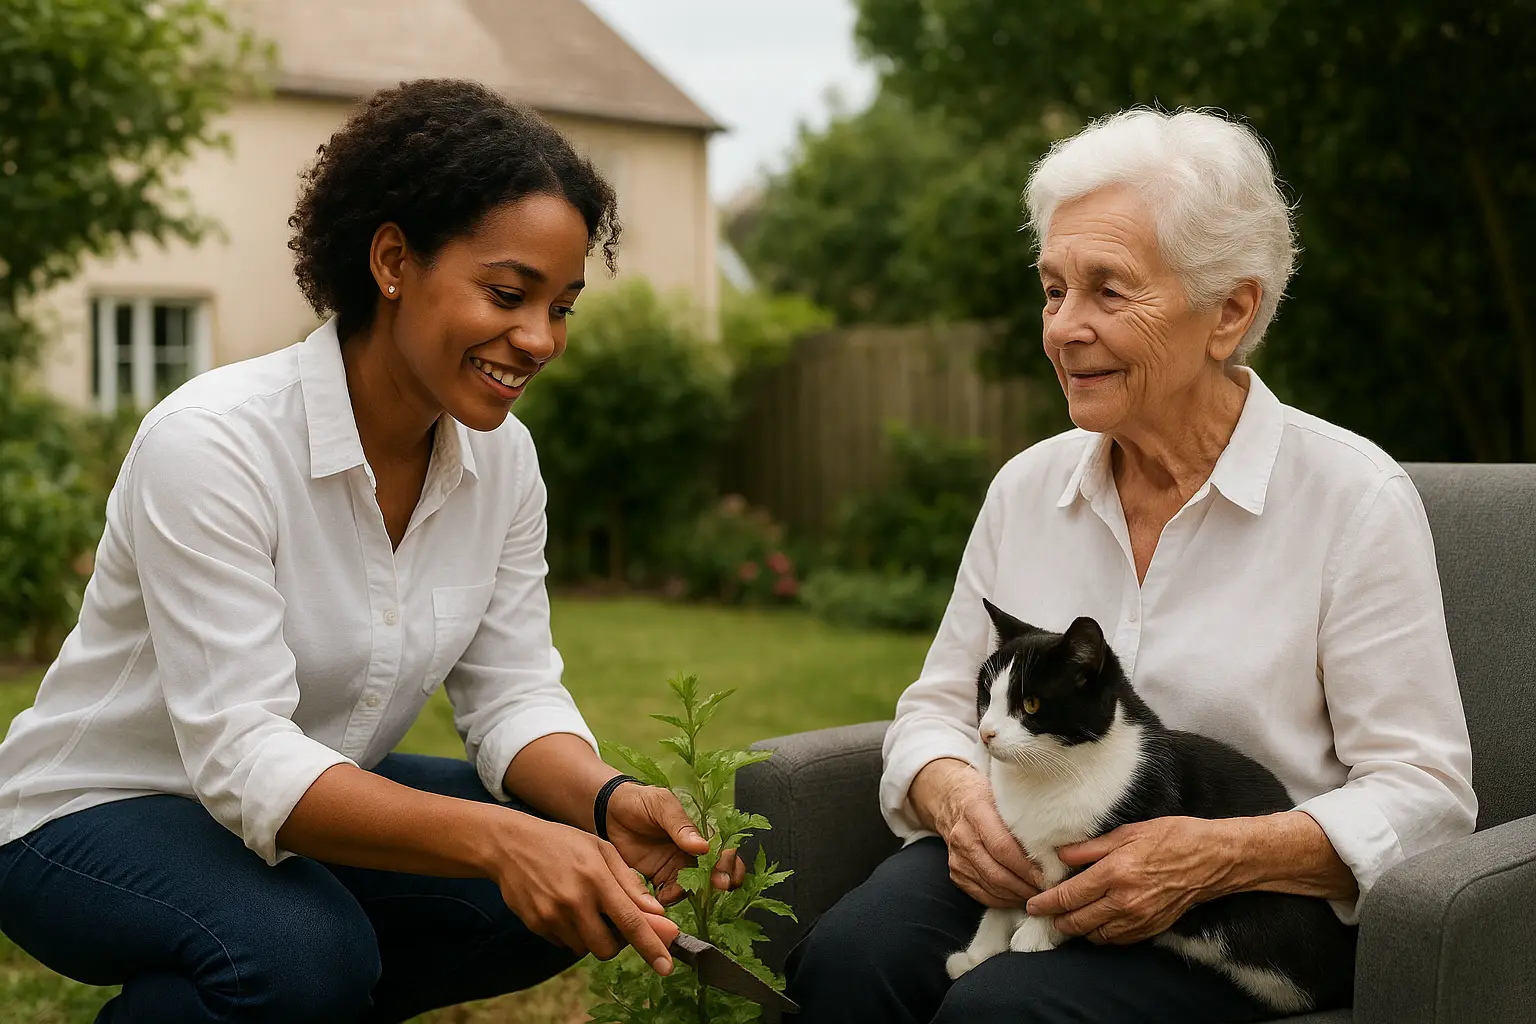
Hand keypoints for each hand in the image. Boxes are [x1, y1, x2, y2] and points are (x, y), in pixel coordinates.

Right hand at [485, 810, 678, 973]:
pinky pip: (564, 942)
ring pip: (585, 948)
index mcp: (597, 878)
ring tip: (585, 907)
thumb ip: (630, 882)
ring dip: (593, 936)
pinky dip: (572, 932)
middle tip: (614, 921)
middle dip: (617, 942)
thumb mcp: (602, 849)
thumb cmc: (562, 843)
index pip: (631, 921)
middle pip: (608, 947)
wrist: (510, 845)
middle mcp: (575, 901)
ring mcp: (553, 915)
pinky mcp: (537, 925)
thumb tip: (656, 912)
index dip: (651, 946)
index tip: (665, 967)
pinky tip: (565, 907)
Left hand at [603, 782, 746, 903]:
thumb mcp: (662, 805)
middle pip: (716, 874)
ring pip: (694, 888)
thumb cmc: (640, 801)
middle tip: (713, 889)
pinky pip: (670, 895)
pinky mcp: (658, 880)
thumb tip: (704, 847)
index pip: (723, 851)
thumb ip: (681, 826)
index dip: (728, 865)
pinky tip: (661, 898)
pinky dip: (669, 900)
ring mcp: (676, 868)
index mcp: (699, 833)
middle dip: (719, 884)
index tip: (723, 876)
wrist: (609, 811)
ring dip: (691, 894)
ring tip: (676, 892)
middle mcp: (692, 854)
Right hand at [927, 764, 1045, 907]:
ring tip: (1040, 894)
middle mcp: (962, 836)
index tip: (1048, 875)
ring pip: (991, 887)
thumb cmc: (989, 796)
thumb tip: (1058, 842)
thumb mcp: (1005, 795)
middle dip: (1026, 885)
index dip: (1027, 866)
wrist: (953, 800)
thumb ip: (1024, 816)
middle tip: (1049, 890)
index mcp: (975, 810)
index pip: (1002, 847)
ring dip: (1019, 895)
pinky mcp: (956, 873)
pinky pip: (983, 895)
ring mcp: (956, 858)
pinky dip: (1005, 900)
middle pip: (997, 872)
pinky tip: (1021, 896)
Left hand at [1026, 816, 1233, 943]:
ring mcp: (1139, 918)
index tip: (1033, 905)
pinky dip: (1101, 935)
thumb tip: (1060, 855)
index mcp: (1114, 873)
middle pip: (1077, 921)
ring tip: (1067, 919)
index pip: (1069, 896)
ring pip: (1095, 935)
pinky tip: (1095, 924)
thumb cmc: (1171, 837)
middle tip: (1045, 913)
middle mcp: (1124, 901)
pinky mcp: (1152, 928)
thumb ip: (1090, 848)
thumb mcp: (1127, 833)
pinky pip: (1117, 940)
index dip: (1046, 903)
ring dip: (1078, 929)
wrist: (1212, 859)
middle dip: (1057, 920)